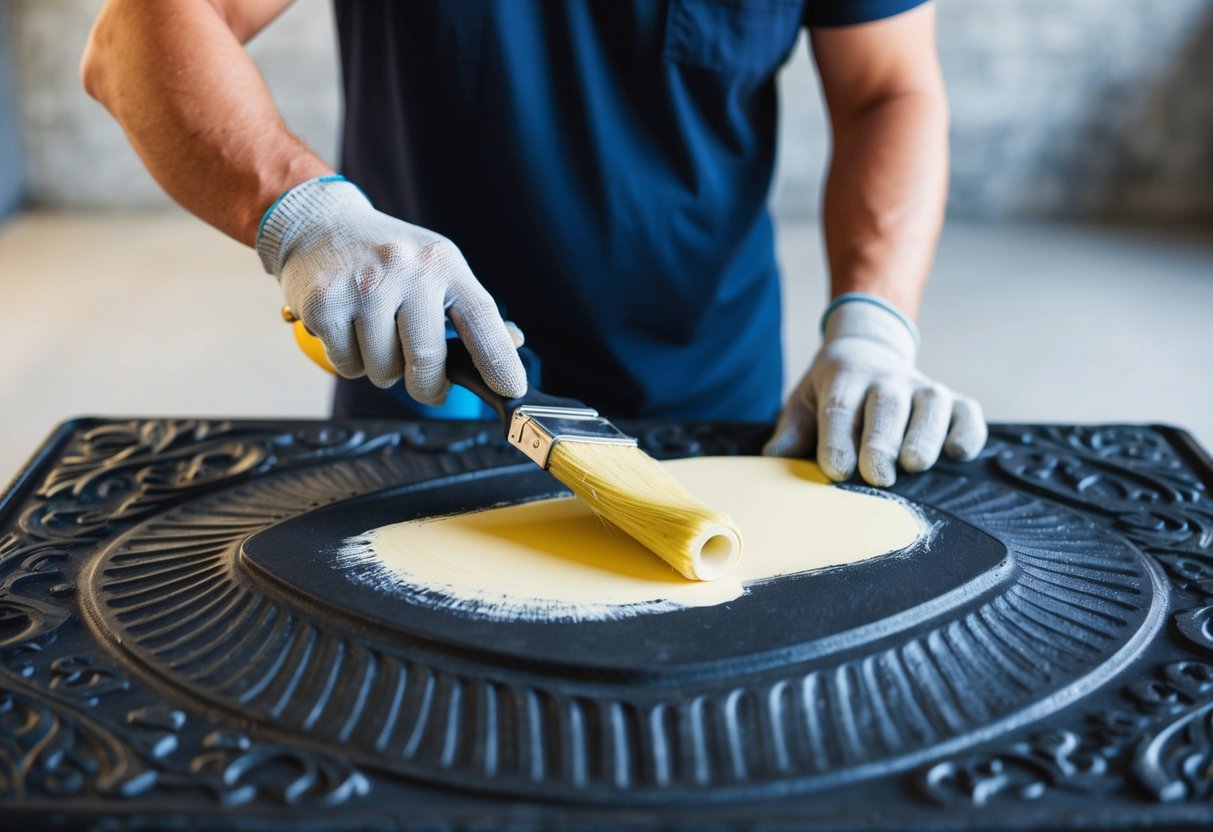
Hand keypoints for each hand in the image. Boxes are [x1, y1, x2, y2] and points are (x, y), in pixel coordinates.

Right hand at [256, 176, 526, 403]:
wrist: (319, 224)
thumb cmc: (388, 258)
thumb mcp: (436, 267)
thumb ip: (469, 312)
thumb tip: (511, 351)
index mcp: (442, 263)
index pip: (481, 317)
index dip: (499, 360)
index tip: (511, 390)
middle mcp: (405, 269)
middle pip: (427, 361)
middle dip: (427, 386)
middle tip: (423, 382)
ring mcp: (363, 287)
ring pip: (383, 371)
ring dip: (381, 368)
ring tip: (374, 331)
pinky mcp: (324, 304)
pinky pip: (346, 365)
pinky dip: (348, 359)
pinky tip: (347, 326)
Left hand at [763, 296, 986, 485]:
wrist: (865, 349)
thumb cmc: (831, 389)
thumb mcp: (803, 401)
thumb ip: (792, 430)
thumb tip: (773, 457)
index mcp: (844, 378)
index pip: (839, 408)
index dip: (837, 440)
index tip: (836, 471)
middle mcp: (886, 379)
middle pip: (887, 406)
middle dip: (882, 442)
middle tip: (876, 475)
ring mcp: (921, 388)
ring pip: (932, 406)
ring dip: (925, 435)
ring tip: (914, 464)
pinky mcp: (951, 401)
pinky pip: (967, 412)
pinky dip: (968, 431)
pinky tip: (956, 453)